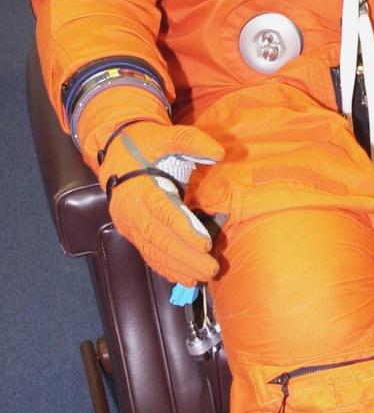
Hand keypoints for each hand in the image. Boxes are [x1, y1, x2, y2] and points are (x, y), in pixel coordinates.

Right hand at [99, 120, 224, 284]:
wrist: (115, 151)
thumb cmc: (143, 143)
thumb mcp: (165, 135)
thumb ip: (192, 141)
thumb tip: (219, 153)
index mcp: (138, 186)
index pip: (163, 212)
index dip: (184, 230)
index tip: (205, 243)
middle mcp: (130, 209)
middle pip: (158, 238)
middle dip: (185, 256)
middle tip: (211, 268)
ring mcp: (128, 223)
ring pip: (153, 250)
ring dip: (178, 266)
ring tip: (201, 276)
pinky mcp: (130, 231)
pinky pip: (147, 252)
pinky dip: (165, 267)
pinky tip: (183, 277)